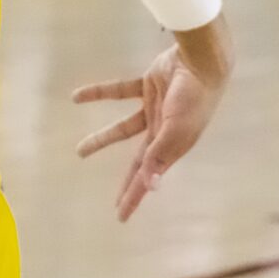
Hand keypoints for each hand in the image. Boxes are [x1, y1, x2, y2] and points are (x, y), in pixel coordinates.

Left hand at [73, 40, 225, 220]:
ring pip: (124, 129)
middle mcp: (163, 132)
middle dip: (127, 183)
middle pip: (139, 162)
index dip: (135, 197)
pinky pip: (120, 92)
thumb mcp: (176, 130)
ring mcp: (155, 109)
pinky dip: (99, 93)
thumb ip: (159, 155)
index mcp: (172, 146)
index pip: (148, 177)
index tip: (121, 216)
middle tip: (114, 203)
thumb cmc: (192, 99)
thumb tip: (149, 186)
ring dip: (102, 140)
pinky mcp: (148, 87)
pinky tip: (77, 97)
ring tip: (80, 151)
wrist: (201, 61)